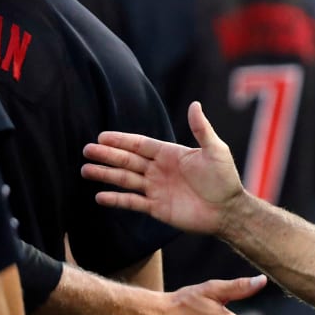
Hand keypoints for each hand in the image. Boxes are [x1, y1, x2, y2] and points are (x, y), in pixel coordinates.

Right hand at [82, 101, 244, 236]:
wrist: (229, 210)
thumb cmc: (225, 179)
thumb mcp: (215, 150)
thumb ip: (201, 129)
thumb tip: (194, 104)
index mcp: (170, 154)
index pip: (140, 145)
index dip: (121, 140)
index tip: (102, 136)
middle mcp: (159, 170)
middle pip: (128, 161)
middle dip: (107, 155)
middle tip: (87, 150)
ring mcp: (156, 189)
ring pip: (126, 180)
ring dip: (106, 174)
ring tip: (85, 169)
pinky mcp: (157, 208)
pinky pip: (132, 202)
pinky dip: (116, 199)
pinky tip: (100, 196)